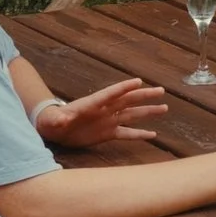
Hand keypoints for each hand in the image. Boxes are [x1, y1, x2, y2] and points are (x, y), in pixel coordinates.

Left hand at [35, 78, 170, 147]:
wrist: (53, 131)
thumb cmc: (51, 121)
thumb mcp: (54, 120)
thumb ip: (59, 119)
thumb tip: (60, 120)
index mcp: (93, 104)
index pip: (111, 94)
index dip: (124, 88)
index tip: (139, 82)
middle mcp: (105, 110)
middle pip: (128, 100)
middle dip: (144, 95)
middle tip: (161, 90)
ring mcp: (108, 121)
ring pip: (132, 115)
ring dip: (147, 112)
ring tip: (164, 108)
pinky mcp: (107, 134)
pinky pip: (127, 133)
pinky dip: (139, 134)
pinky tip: (153, 134)